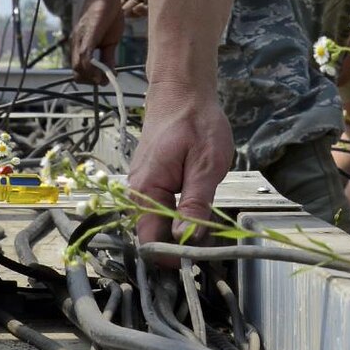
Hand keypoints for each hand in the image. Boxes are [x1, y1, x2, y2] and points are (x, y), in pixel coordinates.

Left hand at [70, 0, 124, 79]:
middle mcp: (76, 43)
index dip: (89, 79)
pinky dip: (91, 66)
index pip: (78, 71)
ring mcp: (80, 38)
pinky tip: (102, 70)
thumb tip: (110, 74)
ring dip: (92, 76)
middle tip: (105, 80)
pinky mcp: (88, 33)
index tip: (103, 80)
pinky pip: (85, 53)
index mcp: (81, 46)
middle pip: (76, 72)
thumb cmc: (108, 14)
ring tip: (106, 76)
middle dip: (91, 81)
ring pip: (78, 66)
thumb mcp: (110, 41)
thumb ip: (109, 57)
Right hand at [128, 83, 234, 248]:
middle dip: (180, 245)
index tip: (200, 260)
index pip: (150, 243)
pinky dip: (180, 215)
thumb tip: (189, 241)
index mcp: (146, 192)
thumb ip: (196, 206)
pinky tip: (199, 207)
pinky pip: (163, 209)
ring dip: (182, 230)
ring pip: (160, 224)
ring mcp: (144, 187)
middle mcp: (138, 194)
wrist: (182, 90)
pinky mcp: (153, 182)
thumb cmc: (195, 120)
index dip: (174, 258)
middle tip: (212, 244)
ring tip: (208, 226)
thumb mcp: (205, 166)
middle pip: (154, 237)